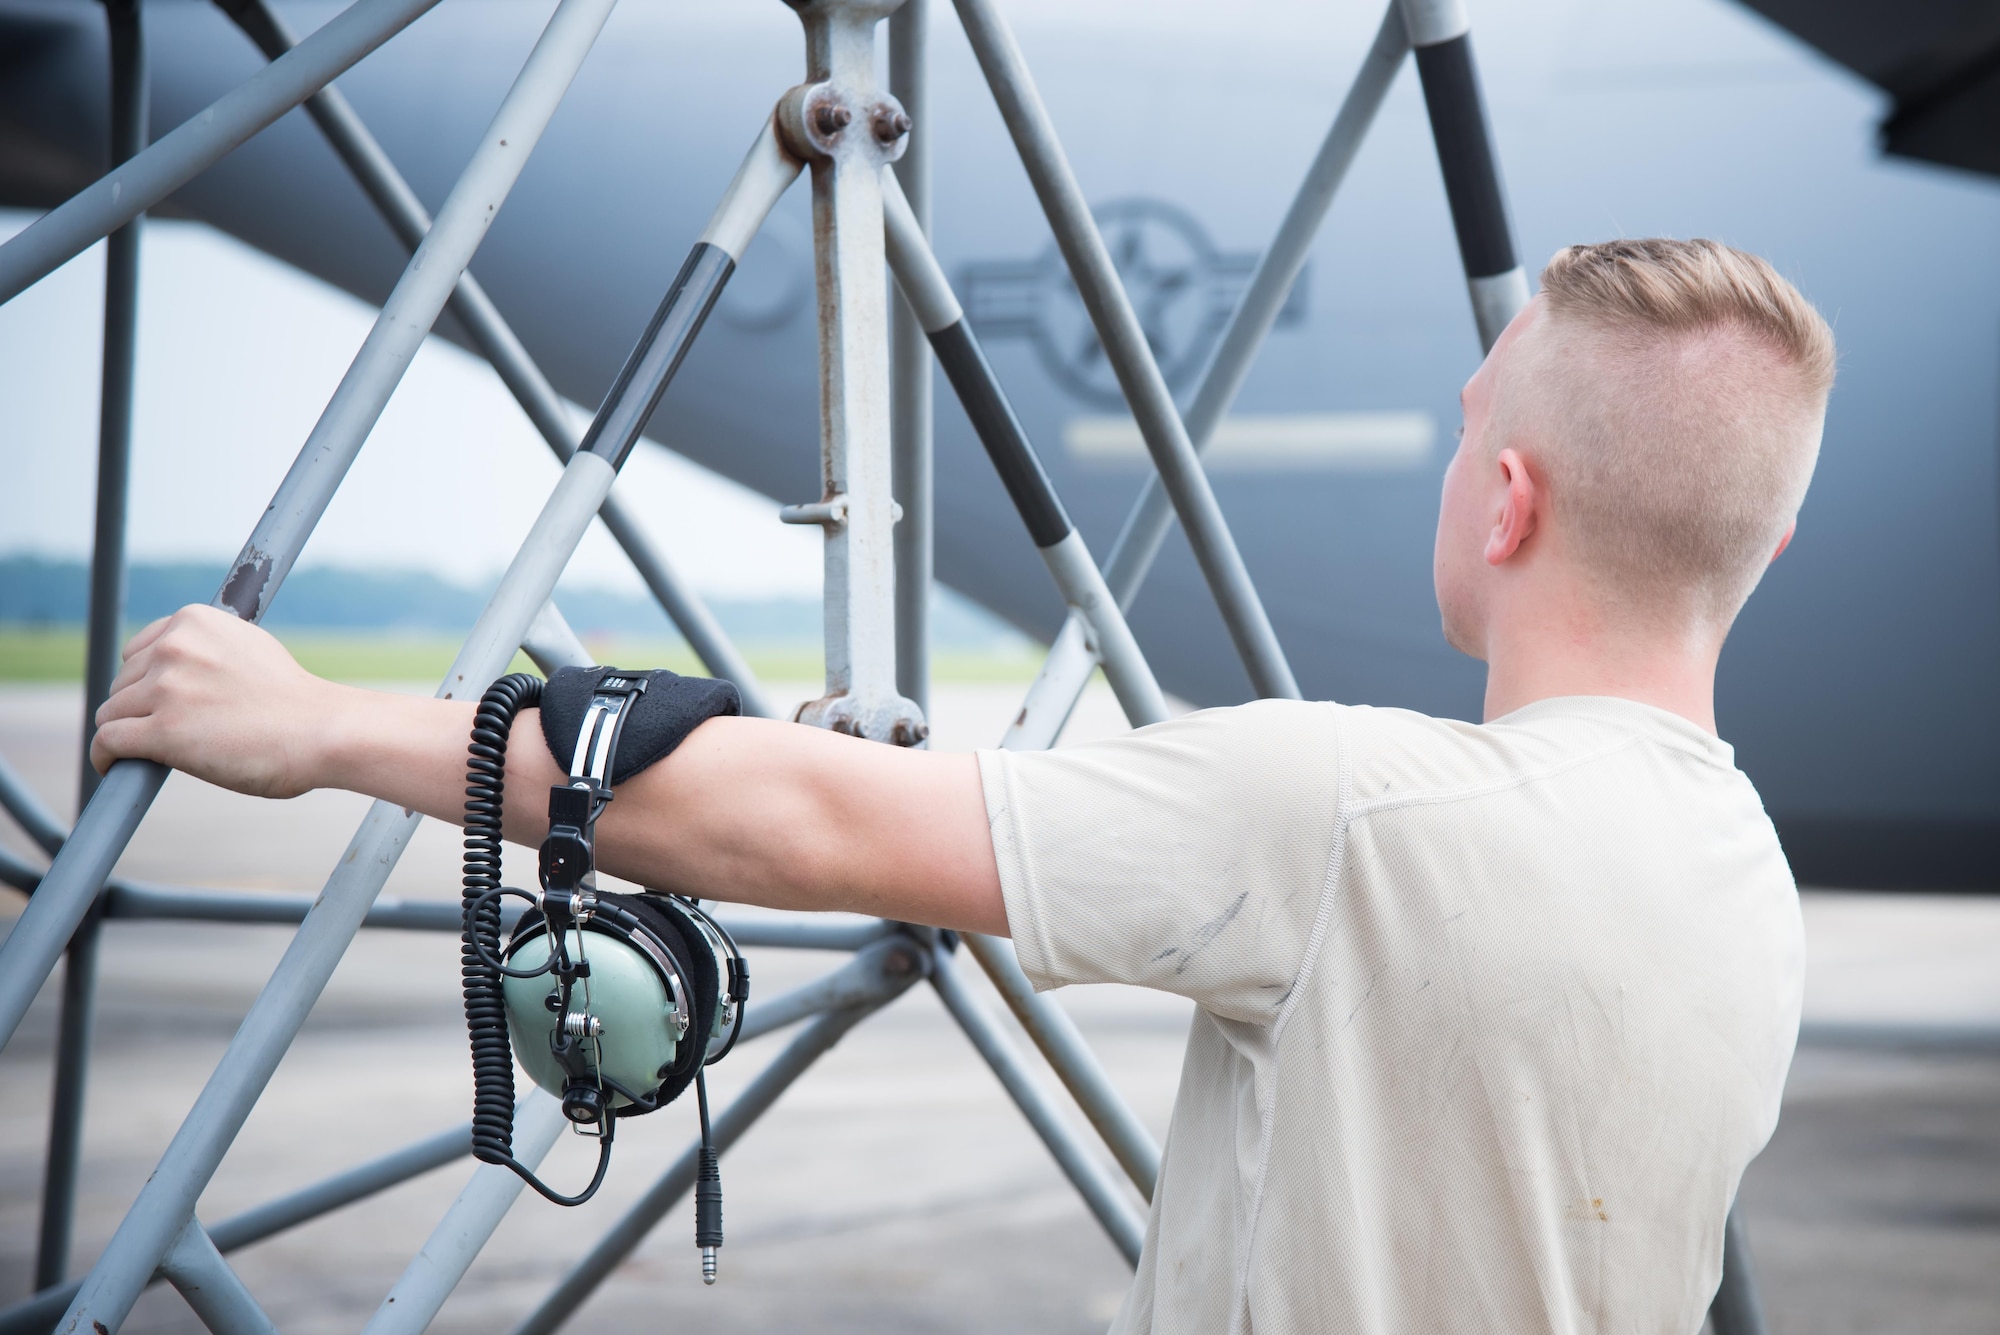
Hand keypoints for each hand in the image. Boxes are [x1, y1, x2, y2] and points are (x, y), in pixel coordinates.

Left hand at [90, 604, 346, 798]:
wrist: (323, 731)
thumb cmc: (295, 701)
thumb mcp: (248, 649)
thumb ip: (208, 650)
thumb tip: (172, 669)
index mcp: (195, 620)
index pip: (139, 650)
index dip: (146, 681)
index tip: (158, 702)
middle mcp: (175, 646)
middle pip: (122, 682)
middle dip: (139, 708)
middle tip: (168, 732)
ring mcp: (167, 688)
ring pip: (112, 712)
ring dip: (126, 733)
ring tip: (149, 752)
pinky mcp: (162, 730)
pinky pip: (108, 741)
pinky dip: (105, 756)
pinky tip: (114, 767)